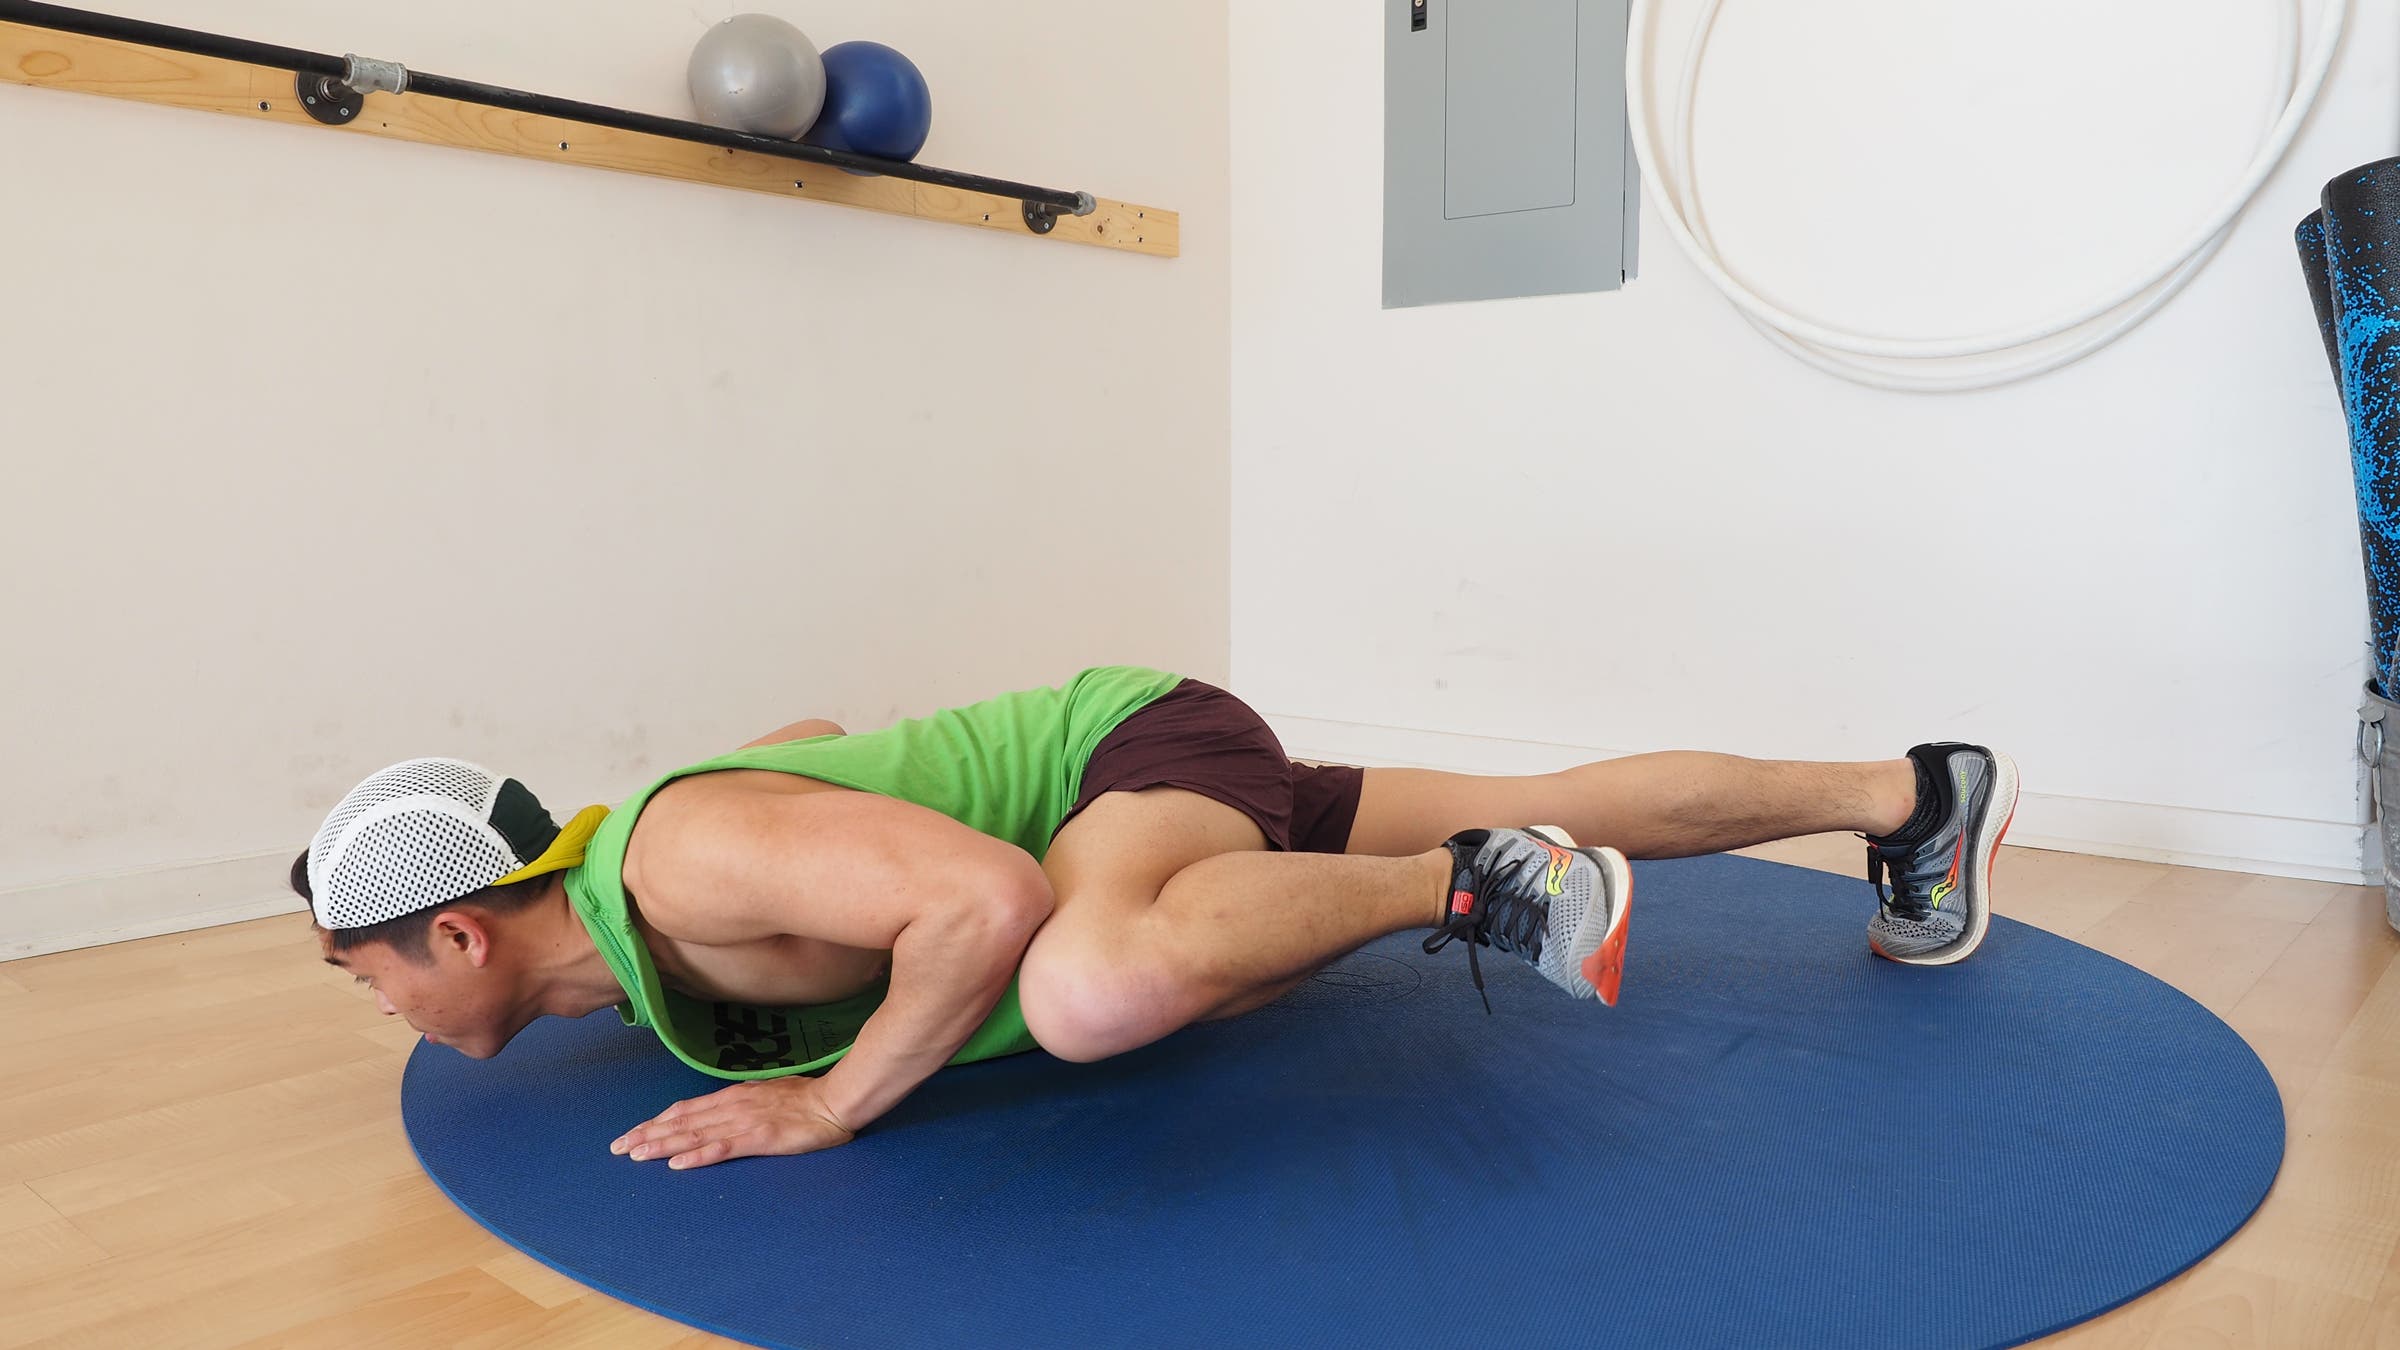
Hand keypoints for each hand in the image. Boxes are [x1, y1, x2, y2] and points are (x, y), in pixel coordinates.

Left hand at [610, 1077, 856, 1169]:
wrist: (835, 1101)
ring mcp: (744, 1123)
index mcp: (733, 1097)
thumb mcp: (766, 1094)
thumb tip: (719, 1110)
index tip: (632, 1133)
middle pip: (681, 1122)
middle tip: (618, 1148)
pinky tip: (678, 1164)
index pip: (685, 1110)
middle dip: (647, 1135)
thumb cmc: (806, 1099)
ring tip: (636, 1155)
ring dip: (662, 1146)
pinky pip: (723, 1149)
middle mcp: (732, 1107)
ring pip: (694, 1135)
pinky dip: (698, 1157)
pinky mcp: (759, 1139)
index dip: (656, 1122)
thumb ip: (741, 1103)